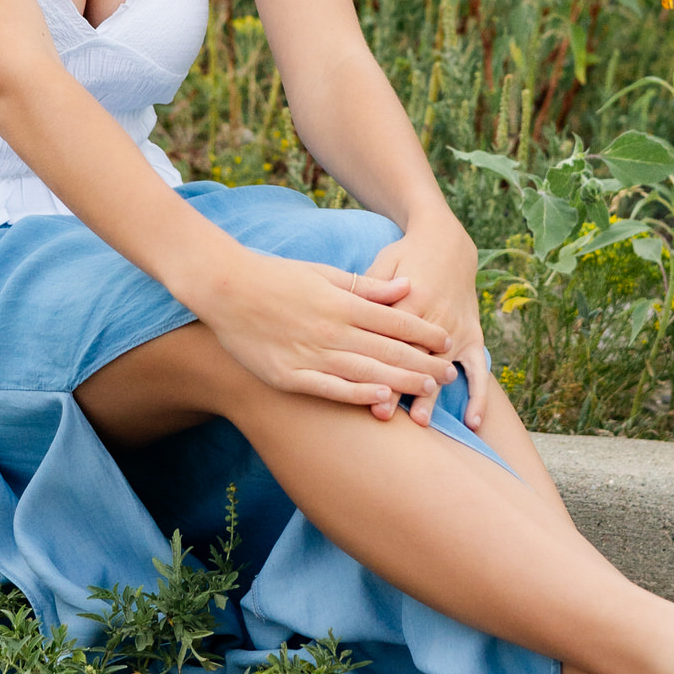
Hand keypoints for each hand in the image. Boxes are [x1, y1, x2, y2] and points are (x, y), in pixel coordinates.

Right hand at [198, 250, 456, 412]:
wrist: (224, 288)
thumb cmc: (275, 276)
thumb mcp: (323, 272)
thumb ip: (366, 285)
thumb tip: (407, 288)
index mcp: (341, 303)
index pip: (394, 320)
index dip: (424, 333)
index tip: (447, 341)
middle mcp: (330, 330)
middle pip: (387, 350)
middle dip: (422, 363)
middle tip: (448, 374)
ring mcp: (310, 354)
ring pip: (366, 372)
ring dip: (401, 382)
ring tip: (427, 390)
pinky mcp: (289, 375)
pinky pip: (330, 388)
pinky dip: (357, 395)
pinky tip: (382, 400)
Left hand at [363, 209, 488, 429]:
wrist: (447, 241)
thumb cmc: (404, 254)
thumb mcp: (383, 263)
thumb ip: (367, 289)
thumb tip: (344, 310)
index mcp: (409, 298)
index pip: (390, 337)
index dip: (377, 363)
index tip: (363, 389)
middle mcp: (435, 317)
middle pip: (413, 357)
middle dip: (399, 386)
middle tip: (384, 415)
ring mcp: (456, 329)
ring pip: (441, 366)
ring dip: (432, 395)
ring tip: (420, 422)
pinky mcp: (473, 335)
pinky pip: (479, 369)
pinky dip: (479, 395)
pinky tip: (473, 422)